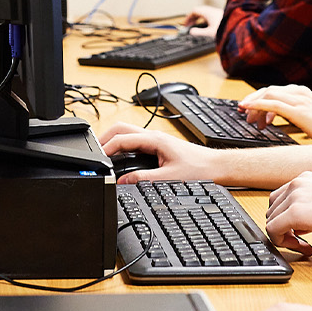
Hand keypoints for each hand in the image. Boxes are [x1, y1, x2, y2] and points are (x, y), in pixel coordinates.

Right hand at [96, 121, 219, 183]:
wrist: (216, 167)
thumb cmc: (200, 169)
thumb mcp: (170, 178)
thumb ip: (144, 179)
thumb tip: (124, 181)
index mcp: (155, 140)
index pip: (123, 138)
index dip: (106, 147)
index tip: (97, 157)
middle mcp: (154, 136)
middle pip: (122, 129)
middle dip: (105, 138)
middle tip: (94, 152)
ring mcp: (155, 140)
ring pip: (128, 134)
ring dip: (114, 142)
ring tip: (103, 156)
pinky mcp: (158, 146)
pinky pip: (135, 142)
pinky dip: (123, 147)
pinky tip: (120, 158)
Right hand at [184, 5, 222, 37]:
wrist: (237, 26)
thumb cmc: (225, 28)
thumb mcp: (210, 32)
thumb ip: (199, 32)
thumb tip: (191, 32)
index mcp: (207, 12)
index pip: (194, 11)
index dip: (188, 17)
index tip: (185, 23)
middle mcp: (211, 10)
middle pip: (198, 11)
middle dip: (193, 18)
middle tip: (189, 25)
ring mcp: (215, 12)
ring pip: (204, 13)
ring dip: (198, 18)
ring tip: (196, 26)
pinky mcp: (219, 15)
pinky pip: (208, 15)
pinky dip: (204, 19)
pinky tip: (205, 26)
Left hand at [238, 85, 311, 141]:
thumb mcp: (309, 119)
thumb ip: (294, 116)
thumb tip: (275, 120)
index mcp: (302, 92)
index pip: (275, 90)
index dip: (258, 97)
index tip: (247, 107)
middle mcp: (300, 92)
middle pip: (268, 90)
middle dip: (253, 100)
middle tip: (244, 113)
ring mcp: (299, 100)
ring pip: (268, 95)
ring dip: (254, 106)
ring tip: (249, 119)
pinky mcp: (298, 110)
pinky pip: (273, 104)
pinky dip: (257, 105)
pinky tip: (248, 110)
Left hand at [264, 171, 311, 256]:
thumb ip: (308, 209)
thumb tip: (293, 225)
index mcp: (305, 178)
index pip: (279, 199)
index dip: (284, 219)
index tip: (298, 233)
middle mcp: (297, 182)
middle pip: (272, 210)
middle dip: (282, 228)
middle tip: (300, 241)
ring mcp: (295, 196)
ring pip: (270, 221)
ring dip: (284, 237)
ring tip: (304, 244)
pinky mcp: (295, 213)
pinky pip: (273, 231)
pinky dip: (283, 243)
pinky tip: (305, 247)